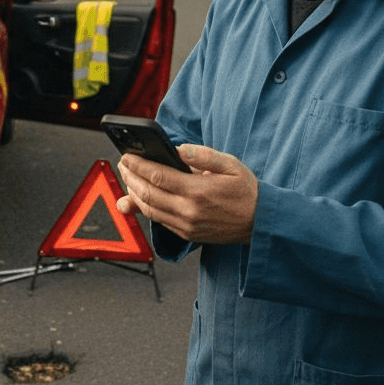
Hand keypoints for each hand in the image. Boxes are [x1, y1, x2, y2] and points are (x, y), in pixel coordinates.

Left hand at [115, 143, 258, 244]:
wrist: (260, 223)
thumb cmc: (246, 192)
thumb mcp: (230, 164)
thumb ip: (203, 155)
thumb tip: (179, 149)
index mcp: (198, 191)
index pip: (157, 176)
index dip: (138, 165)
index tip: (127, 156)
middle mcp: (188, 211)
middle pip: (147, 194)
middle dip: (130, 177)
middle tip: (123, 164)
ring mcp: (186, 226)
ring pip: (149, 210)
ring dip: (133, 193)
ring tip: (128, 179)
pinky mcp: (187, 235)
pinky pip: (158, 221)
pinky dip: (145, 208)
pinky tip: (141, 197)